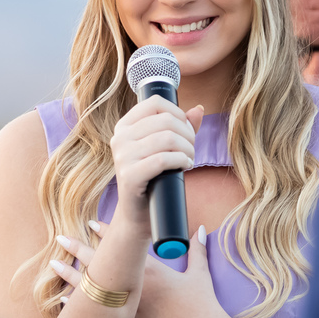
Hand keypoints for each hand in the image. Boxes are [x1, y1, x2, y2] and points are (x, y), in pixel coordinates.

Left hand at [50, 221, 230, 317]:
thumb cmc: (201, 303)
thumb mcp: (200, 273)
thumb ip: (198, 250)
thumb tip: (201, 229)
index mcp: (149, 267)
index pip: (122, 243)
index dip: (106, 231)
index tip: (91, 223)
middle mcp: (133, 282)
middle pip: (100, 261)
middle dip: (79, 248)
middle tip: (61, 238)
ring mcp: (126, 304)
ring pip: (92, 286)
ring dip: (71, 274)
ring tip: (53, 265)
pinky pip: (94, 312)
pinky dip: (77, 306)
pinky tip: (63, 299)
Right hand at [109, 96, 203, 233]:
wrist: (139, 214)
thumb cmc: (154, 178)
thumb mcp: (164, 148)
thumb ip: (180, 126)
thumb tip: (199, 109)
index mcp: (125, 126)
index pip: (155, 103)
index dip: (178, 113)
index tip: (186, 130)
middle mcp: (120, 138)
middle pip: (166, 121)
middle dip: (187, 134)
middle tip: (191, 150)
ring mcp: (122, 157)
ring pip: (167, 138)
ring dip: (187, 149)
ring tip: (189, 159)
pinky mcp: (129, 176)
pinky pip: (163, 159)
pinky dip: (181, 161)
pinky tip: (185, 166)